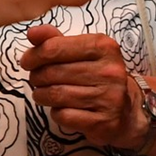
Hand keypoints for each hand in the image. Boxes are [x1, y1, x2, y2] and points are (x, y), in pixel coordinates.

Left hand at [19, 25, 143, 149]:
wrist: (128, 109)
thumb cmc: (98, 75)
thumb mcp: (82, 51)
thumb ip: (56, 40)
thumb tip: (32, 33)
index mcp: (103, 47)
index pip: (55, 47)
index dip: (34, 55)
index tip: (27, 61)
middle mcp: (109, 71)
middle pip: (53, 72)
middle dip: (36, 76)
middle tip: (35, 79)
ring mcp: (108, 97)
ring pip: (56, 95)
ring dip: (41, 95)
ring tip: (42, 94)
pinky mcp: (103, 122)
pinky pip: (64, 115)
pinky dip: (56, 112)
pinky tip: (60, 108)